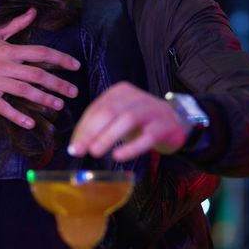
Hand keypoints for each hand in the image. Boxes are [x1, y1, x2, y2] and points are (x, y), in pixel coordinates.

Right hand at [0, 8, 80, 127]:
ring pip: (24, 91)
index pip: (40, 52)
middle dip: (58, 83)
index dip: (60, 58)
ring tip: (59, 105)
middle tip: (74, 92)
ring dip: (44, 99)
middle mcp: (4, 65)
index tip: (75, 65)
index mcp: (7, 49)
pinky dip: (17, 116)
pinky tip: (30, 123)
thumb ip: (15, 26)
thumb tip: (33, 12)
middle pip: (37, 74)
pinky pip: (3, 108)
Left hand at [68, 82, 187, 161]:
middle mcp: (135, 97)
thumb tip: (75, 145)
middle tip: (78, 150)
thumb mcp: (117, 119)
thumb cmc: (140, 121)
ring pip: (127, 119)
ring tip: (95, 152)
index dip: (83, 128)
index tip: (73, 147)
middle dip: (91, 132)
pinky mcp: (164, 126)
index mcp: (120, 92)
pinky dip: (131, 147)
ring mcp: (151, 110)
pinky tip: (118, 156)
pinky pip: (147, 136)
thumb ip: (97, 127)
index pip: (97, 108)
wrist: (176, 121)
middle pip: (109, 111)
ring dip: (108, 136)